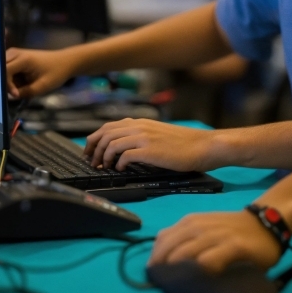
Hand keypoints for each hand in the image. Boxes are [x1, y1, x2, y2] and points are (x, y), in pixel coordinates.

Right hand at [6, 47, 74, 98]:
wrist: (65, 62)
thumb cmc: (56, 73)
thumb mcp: (42, 86)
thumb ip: (25, 92)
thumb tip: (11, 96)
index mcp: (23, 59)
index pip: (4, 71)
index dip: (7, 85)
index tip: (16, 94)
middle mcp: (16, 53)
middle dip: (2, 81)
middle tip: (10, 92)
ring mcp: (15, 53)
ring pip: (1, 67)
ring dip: (5, 79)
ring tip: (15, 88)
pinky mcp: (16, 56)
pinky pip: (6, 67)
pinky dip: (9, 76)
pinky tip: (17, 83)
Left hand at [83, 119, 214, 170]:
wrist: (202, 145)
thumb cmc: (183, 143)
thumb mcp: (158, 133)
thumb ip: (140, 135)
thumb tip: (122, 147)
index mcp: (140, 122)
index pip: (108, 126)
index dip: (94, 139)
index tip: (89, 152)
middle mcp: (139, 126)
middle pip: (105, 133)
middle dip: (93, 148)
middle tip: (91, 162)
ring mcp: (144, 137)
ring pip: (112, 143)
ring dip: (103, 157)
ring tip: (103, 167)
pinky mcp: (150, 150)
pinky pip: (125, 155)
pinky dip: (118, 163)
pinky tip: (120, 170)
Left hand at [148, 210, 281, 273]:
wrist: (265, 223)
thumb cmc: (232, 229)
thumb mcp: (204, 228)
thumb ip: (186, 237)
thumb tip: (161, 253)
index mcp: (192, 222)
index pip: (164, 237)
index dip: (154, 254)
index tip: (150, 271)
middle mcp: (201, 226)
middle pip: (172, 244)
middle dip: (160, 261)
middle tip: (155, 278)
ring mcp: (218, 235)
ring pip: (189, 249)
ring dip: (176, 263)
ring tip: (169, 277)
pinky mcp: (234, 246)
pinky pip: (214, 257)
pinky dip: (204, 265)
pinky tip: (199, 275)